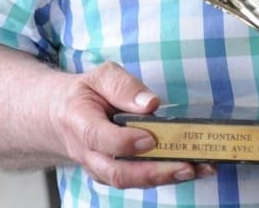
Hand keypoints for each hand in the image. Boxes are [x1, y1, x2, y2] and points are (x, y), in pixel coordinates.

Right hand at [47, 62, 214, 188]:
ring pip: (129, 181)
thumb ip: (123, 86)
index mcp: (79, 122)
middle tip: (186, 165)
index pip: (99, 138)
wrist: (59, 116)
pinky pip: (136, 180)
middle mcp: (87, 153)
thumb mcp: (100, 76)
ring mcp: (99, 168)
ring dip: (165, 178)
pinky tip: (191, 167)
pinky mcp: (112, 174)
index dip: (125, 142)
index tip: (151, 138)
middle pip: (117, 172)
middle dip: (154, 172)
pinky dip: (164, 176)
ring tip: (199, 168)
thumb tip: (150, 104)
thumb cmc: (84, 93)